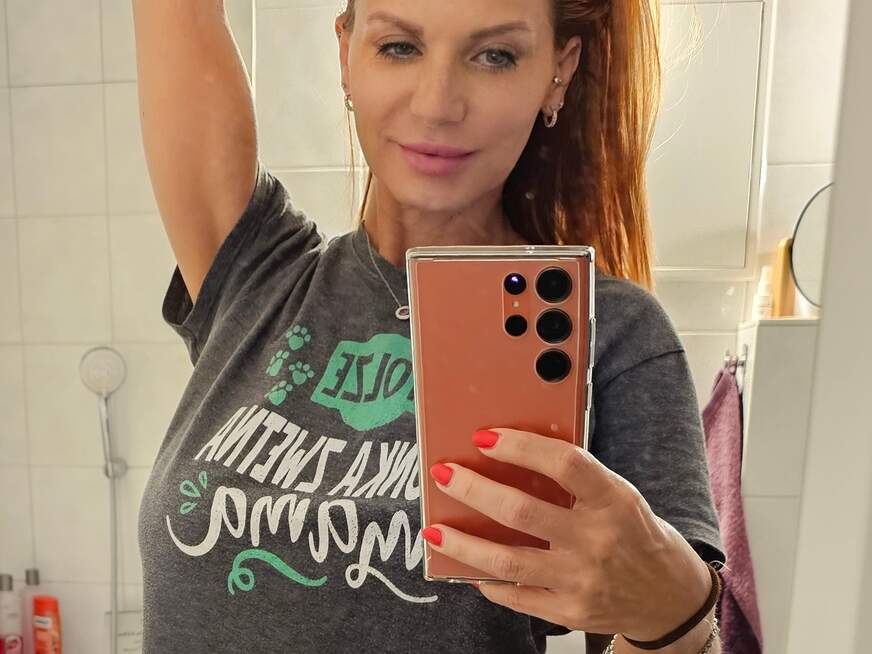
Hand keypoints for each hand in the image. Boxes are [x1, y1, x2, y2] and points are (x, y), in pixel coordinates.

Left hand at [421, 427, 713, 640]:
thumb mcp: (620, 495)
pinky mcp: (571, 612)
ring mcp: (583, 580)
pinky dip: (487, 580)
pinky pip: (516, 596)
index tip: (485, 437)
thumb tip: (512, 454)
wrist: (669, 597)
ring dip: (464, 544)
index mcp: (614, 501)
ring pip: (507, 560)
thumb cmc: (638, 534)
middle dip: (474, 490)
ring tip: (434, 530)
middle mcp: (598, 540)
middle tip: (444, 474)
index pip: (564, 464)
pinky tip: (470, 568)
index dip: (521, 447)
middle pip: (521, 512)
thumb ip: (576, 480)